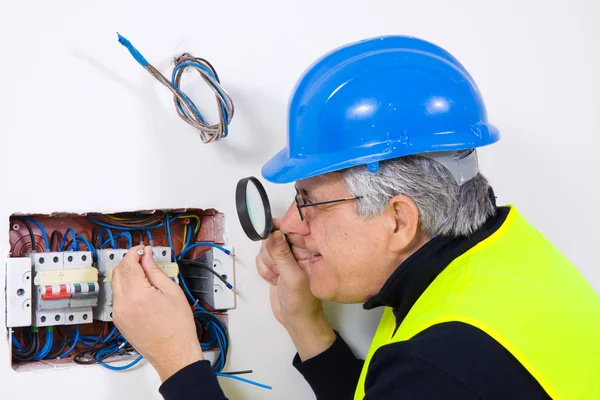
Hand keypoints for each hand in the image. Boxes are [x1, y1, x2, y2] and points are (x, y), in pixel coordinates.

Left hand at [112, 245, 203, 380]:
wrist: (173, 352)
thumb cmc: (177, 327)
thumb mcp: (171, 291)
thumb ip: (155, 271)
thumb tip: (146, 256)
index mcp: (137, 294)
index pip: (128, 264)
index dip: (135, 252)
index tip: (142, 248)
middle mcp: (123, 304)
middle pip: (118, 272)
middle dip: (129, 261)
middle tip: (143, 257)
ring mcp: (118, 314)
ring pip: (115, 284)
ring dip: (126, 274)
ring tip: (144, 273)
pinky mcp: (119, 321)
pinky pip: (118, 297)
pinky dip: (126, 288)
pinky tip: (140, 288)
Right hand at [255, 219, 334, 359]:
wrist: (296, 320)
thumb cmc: (302, 302)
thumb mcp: (292, 277)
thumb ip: (282, 255)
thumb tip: (273, 233)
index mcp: (308, 248)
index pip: (290, 229)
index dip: (277, 230)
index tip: (269, 235)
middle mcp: (297, 250)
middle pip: (273, 236)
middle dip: (271, 253)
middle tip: (278, 268)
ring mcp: (285, 257)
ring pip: (265, 248)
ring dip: (267, 264)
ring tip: (278, 277)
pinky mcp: (276, 265)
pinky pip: (262, 259)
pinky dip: (264, 270)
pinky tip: (274, 280)